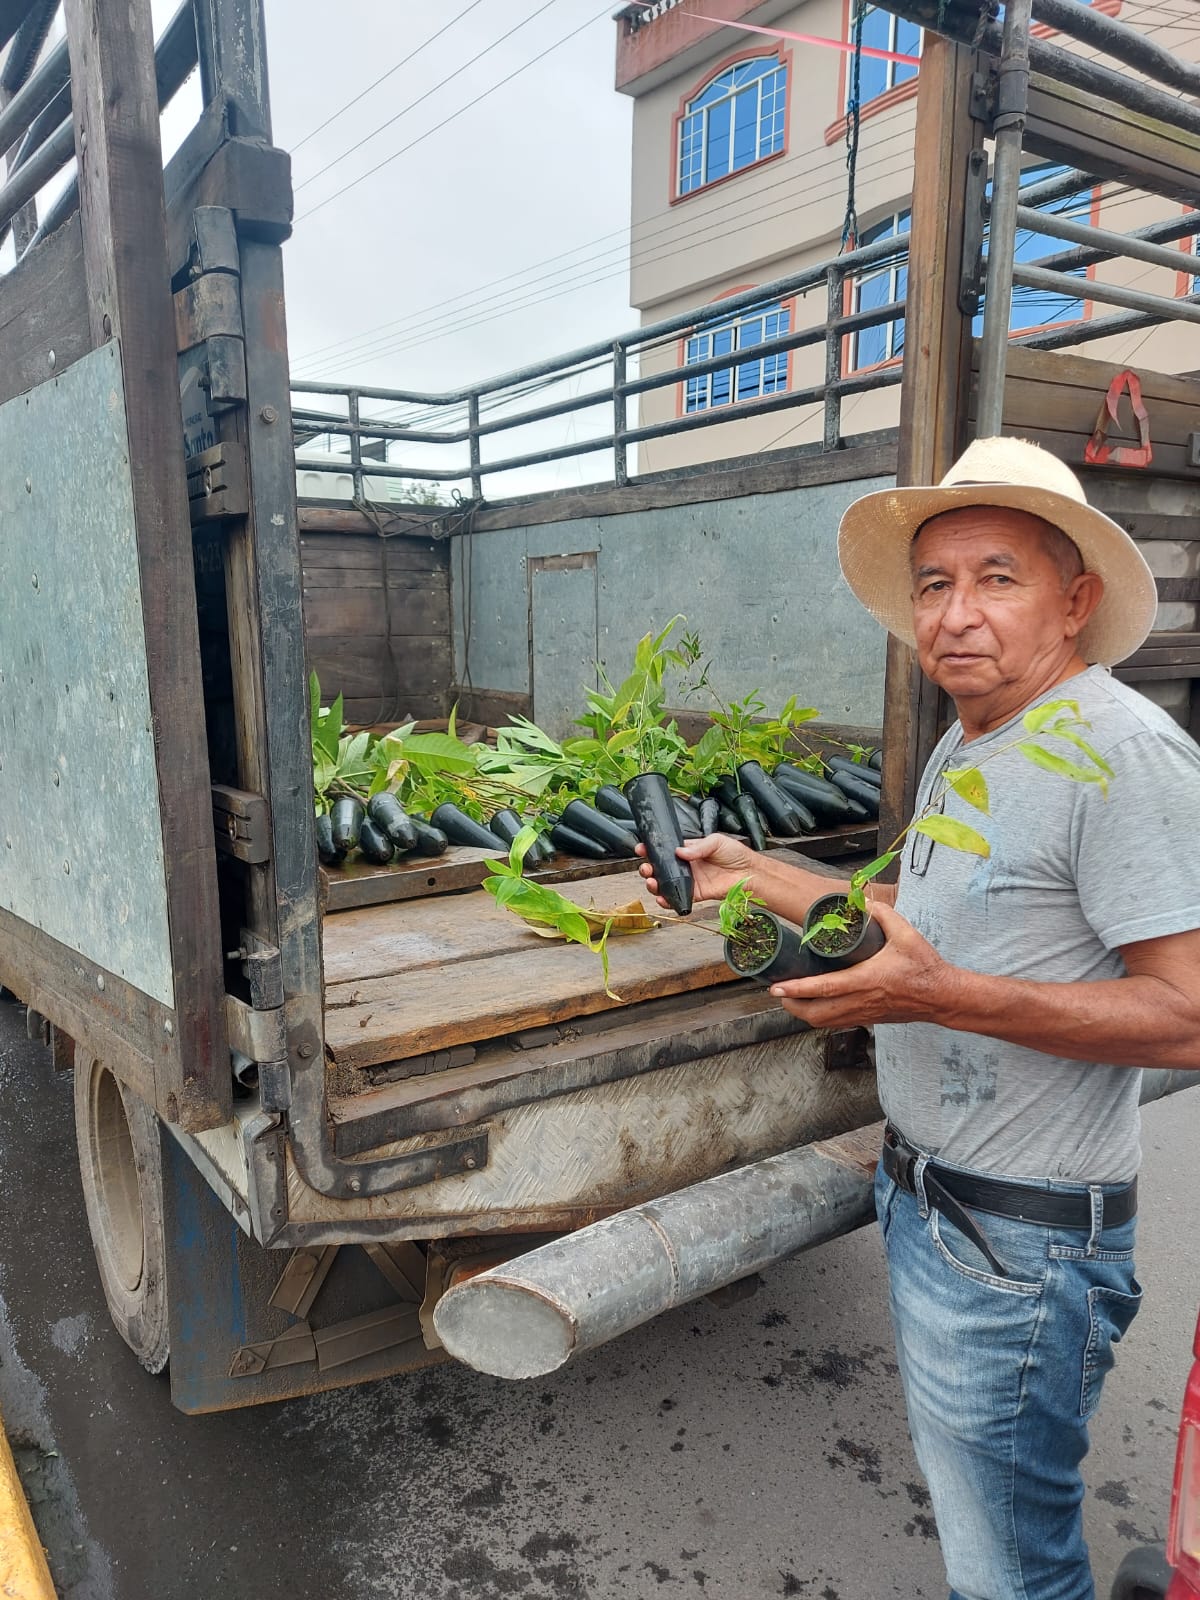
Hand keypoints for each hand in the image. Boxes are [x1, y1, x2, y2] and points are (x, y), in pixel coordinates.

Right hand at [636, 831, 756, 909]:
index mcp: (688, 852)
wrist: (748, 872)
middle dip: (648, 869)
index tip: (642, 849)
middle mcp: (685, 867)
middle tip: (646, 868)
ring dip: (653, 884)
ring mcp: (689, 882)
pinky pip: (677, 898)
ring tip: (651, 882)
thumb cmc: (735, 854)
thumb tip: (679, 851)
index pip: (665, 851)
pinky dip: (666, 900)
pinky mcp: (695, 895)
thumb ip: (697, 847)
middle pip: (660, 869)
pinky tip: (660, 897)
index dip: (651, 850)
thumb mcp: (715, 841)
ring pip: (665, 885)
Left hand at [767, 900, 951, 1027]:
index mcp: (865, 980)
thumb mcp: (906, 934)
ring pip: (824, 1022)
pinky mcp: (869, 1019)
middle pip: (815, 1014)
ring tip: (791, 999)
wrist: (943, 997)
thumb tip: (862, 902)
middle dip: (792, 1006)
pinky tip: (816, 1005)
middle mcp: (861, 1001)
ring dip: (803, 1013)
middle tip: (778, 993)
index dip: (797, 989)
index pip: (823, 988)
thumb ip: (883, 914)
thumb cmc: (925, 967)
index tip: (777, 987)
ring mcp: (864, 1013)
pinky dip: (821, 1017)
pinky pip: (837, 1023)